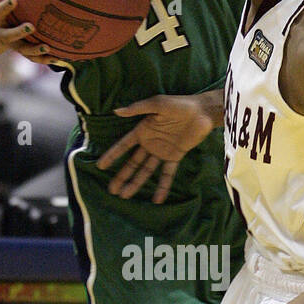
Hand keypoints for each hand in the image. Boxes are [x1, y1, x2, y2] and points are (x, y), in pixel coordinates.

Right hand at [0, 0, 63, 62]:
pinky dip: (45, 59)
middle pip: (11, 35)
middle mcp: (4, 34)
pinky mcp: (24, 51)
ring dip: (35, 51)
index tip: (14, 0)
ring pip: (24, 51)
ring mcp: (14, 45)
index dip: (5, 7)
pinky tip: (58, 58)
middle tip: (31, 26)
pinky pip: (35, 58)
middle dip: (20, 32)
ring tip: (48, 47)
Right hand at [97, 94, 215, 202]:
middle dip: (122, 176)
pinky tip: (157, 199)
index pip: (124, 145)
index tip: (100, 166)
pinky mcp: (175, 156)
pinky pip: (167, 173)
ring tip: (125, 196)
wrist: (202, 111)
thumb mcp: (157, 104)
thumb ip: (138, 108)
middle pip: (133, 162)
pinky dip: (163, 186)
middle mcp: (150, 142)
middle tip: (112, 190)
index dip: (112, 155)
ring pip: (146, 171)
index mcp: (143, 130)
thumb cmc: (179, 104)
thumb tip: (116, 110)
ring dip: (136, 183)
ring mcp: (162, 151)